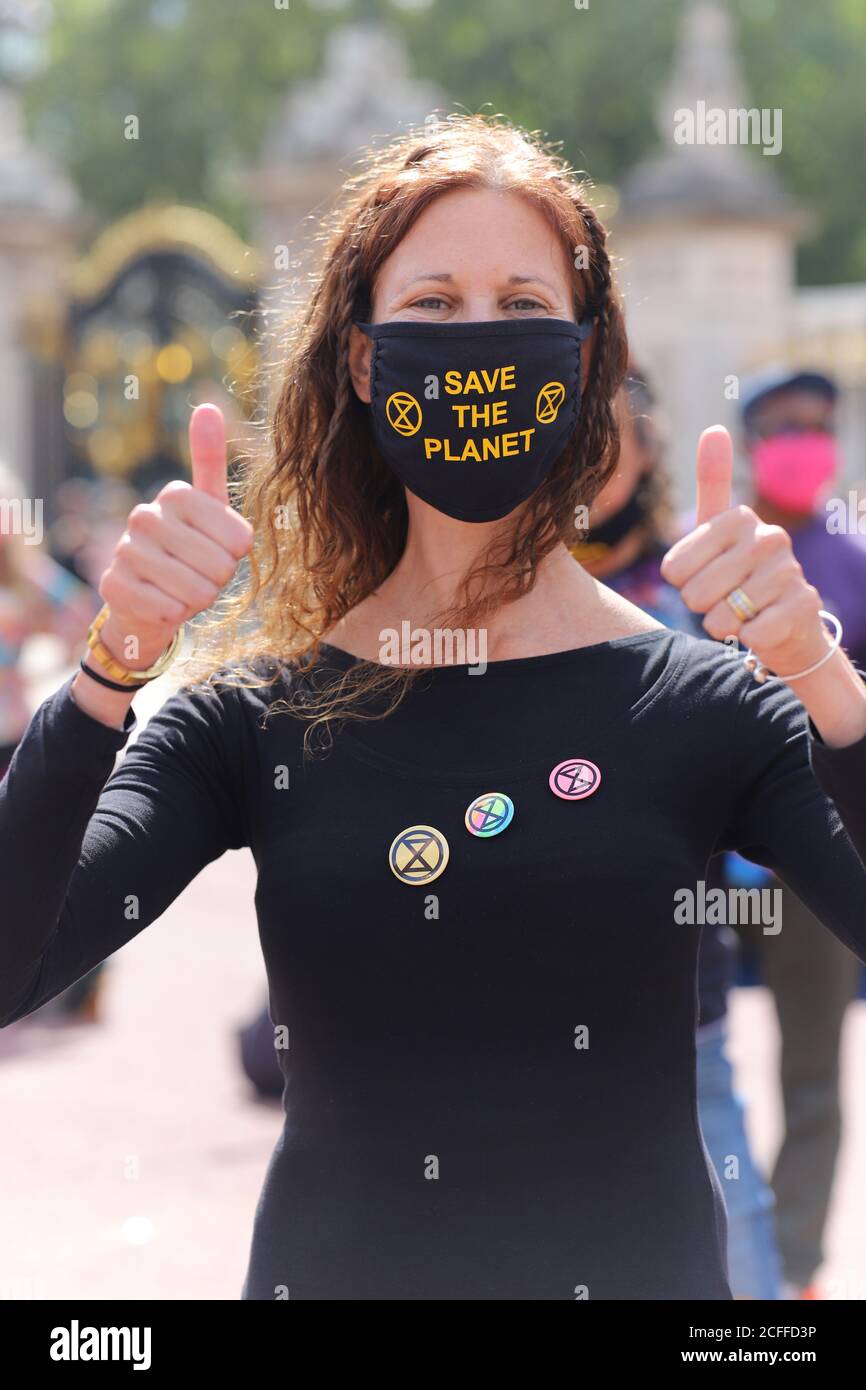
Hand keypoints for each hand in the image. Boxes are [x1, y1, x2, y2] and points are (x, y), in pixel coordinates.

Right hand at [97, 404, 253, 668]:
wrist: (149, 598)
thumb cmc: (191, 551)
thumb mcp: (212, 508)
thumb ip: (211, 461)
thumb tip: (206, 405)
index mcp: (176, 495)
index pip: (240, 539)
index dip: (236, 556)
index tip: (218, 549)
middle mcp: (145, 516)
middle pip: (220, 567)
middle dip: (217, 580)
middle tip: (197, 573)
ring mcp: (125, 550)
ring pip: (195, 591)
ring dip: (196, 599)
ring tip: (180, 588)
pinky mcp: (112, 586)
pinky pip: (168, 611)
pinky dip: (173, 615)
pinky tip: (160, 603)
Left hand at [660, 426, 828, 681]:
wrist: (785, 621)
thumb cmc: (739, 575)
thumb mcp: (717, 531)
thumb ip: (713, 485)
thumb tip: (714, 429)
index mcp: (739, 518)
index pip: (674, 568)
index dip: (681, 583)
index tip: (704, 574)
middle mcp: (769, 537)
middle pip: (695, 594)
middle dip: (703, 607)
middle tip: (725, 597)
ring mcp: (790, 571)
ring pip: (722, 618)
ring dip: (726, 625)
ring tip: (744, 611)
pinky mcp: (803, 606)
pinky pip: (752, 635)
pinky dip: (750, 639)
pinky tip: (763, 625)